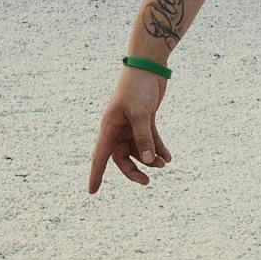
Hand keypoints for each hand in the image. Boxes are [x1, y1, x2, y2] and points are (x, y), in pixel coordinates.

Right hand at [88, 66, 172, 191]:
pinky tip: (169, 157)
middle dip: (135, 170)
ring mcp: (131, 125)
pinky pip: (150, 140)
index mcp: (109, 127)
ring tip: (165, 163)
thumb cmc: (137, 88)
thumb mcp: (140, 114)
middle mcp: (118, 128)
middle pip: (122, 157)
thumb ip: (144, 138)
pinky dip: (158, 149)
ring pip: (138, 150)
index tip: (92, 191)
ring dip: (150, 159)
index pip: (100, 156)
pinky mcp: (145, 120)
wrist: (148, 68)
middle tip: (148, 181)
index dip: (96, 174)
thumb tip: (149, 161)